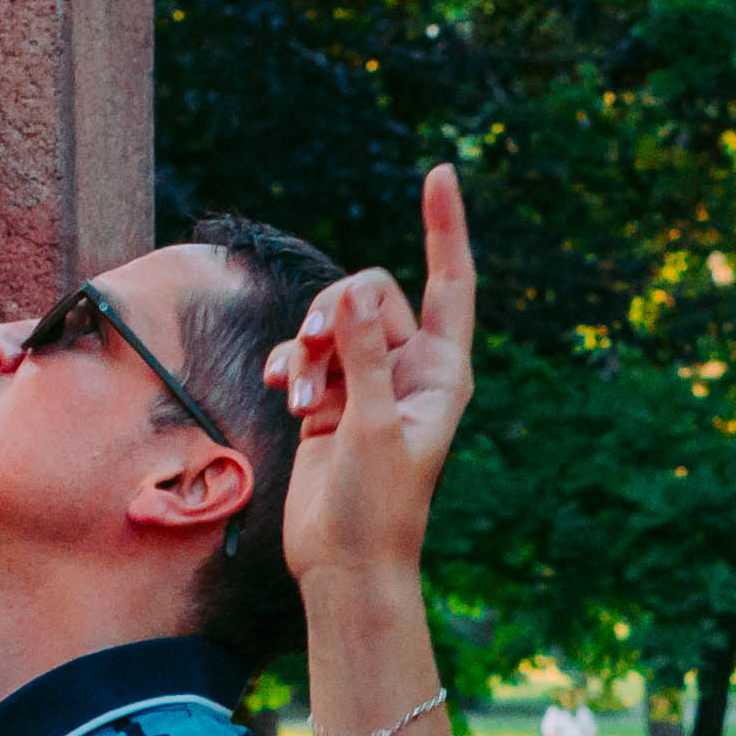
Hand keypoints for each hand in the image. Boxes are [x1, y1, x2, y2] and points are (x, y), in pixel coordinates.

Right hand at [264, 165, 477, 583]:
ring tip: (301, 396)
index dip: (444, 228)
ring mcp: (369, 382)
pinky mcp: (332, 399)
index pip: (450, 284)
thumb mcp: (372, 427)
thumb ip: (362, 358)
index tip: (441, 172)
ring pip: (333, 323)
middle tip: (315, 351)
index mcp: (442, 373)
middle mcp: (410, 370)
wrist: (344, 564)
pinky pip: (307, 353)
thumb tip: (349, 295)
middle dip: (336, 312)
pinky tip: (285, 393)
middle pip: (371, 293)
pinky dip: (293, 364)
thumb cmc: (377, 507)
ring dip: (309, 348)